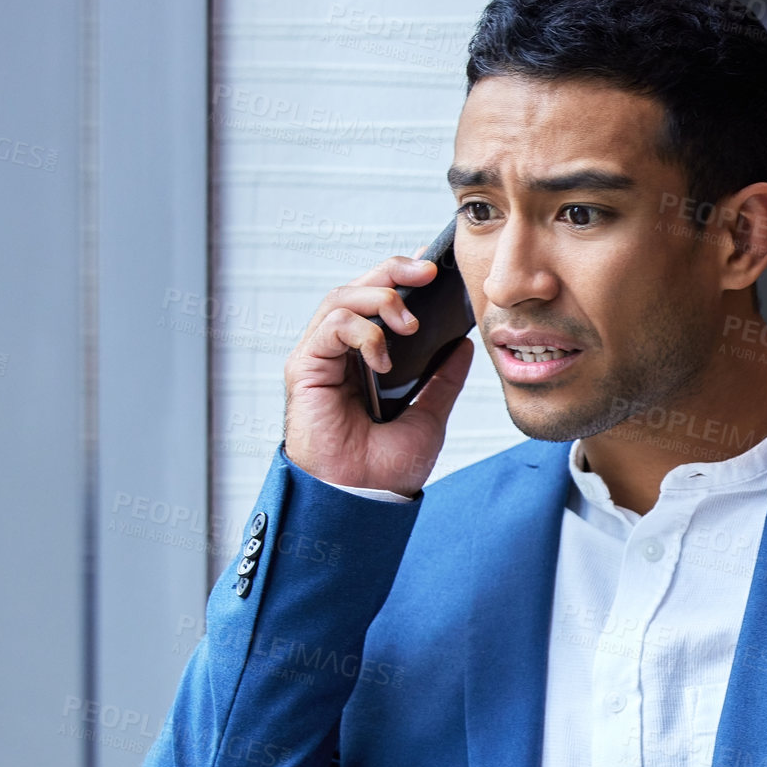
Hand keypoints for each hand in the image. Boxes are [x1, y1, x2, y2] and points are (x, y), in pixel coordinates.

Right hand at [282, 251, 473, 495]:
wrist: (364, 499)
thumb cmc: (384, 468)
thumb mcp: (429, 416)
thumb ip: (443, 380)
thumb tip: (462, 345)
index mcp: (367, 361)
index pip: (380, 303)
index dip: (402, 277)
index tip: (433, 268)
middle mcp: (341, 354)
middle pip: (359, 289)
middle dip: (394, 271)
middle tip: (428, 270)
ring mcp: (321, 358)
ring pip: (341, 298)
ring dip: (380, 299)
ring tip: (409, 324)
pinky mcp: (305, 368)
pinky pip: (330, 326)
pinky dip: (361, 331)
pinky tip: (382, 358)